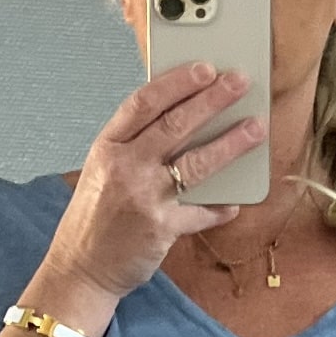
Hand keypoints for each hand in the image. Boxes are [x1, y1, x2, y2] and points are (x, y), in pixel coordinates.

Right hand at [42, 63, 264, 304]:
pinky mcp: (161, 227)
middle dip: (213, 100)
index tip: (205, 68)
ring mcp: (143, 197)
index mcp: (108, 147)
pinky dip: (219, 208)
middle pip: (175, 124)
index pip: (144, 102)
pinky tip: (234, 202)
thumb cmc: (94, 219)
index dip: (177, 82)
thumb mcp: (103, 171)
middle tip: (240, 83)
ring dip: (230, 143)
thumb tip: (183, 122)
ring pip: (195, 162)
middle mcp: (124, 167)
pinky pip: (200, 213)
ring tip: (254, 129)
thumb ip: (135, 147)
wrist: (80, 268)